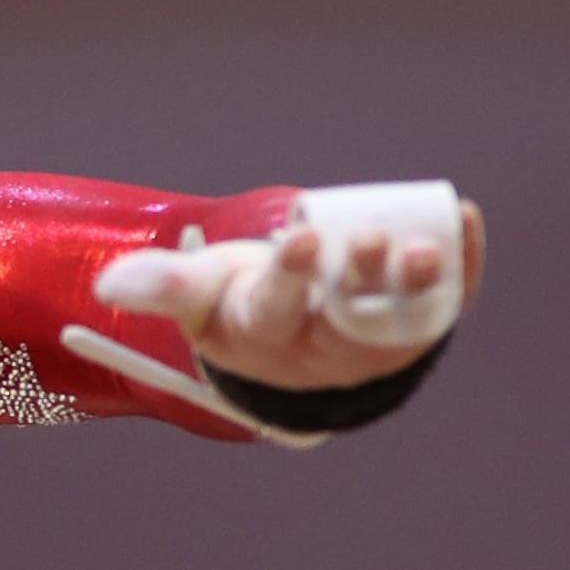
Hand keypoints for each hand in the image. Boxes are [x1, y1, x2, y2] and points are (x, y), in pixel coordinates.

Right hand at [96, 202, 483, 392]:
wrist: (296, 343)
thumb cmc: (238, 305)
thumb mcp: (197, 295)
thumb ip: (158, 284)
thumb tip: (105, 287)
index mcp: (266, 334)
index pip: (278, 309)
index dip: (292, 277)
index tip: (303, 239)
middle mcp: (324, 349)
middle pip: (346, 319)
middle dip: (360, 279)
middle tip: (369, 237)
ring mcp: (376, 344)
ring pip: (401, 320)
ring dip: (418, 286)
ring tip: (427, 249)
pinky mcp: (416, 331)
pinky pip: (444, 305)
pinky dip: (461, 266)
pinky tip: (465, 220)